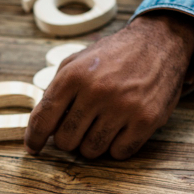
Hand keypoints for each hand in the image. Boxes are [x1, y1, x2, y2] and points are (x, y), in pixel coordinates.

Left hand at [24, 12, 193, 158]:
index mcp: (74, 75)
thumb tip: (41, 125)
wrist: (160, 41)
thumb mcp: (77, 60)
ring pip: (91, 151)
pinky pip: (119, 152)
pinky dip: (115, 147)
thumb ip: (56, 89)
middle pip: (66, 140)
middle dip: (68, 139)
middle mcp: (97, 91)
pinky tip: (119, 131)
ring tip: (100, 126)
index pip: (44, 118)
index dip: (34, 138)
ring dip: (91, 145)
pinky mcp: (146, 119)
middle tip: (78, 129)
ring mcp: (123, 107)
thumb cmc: (114, 56)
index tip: (33, 148)